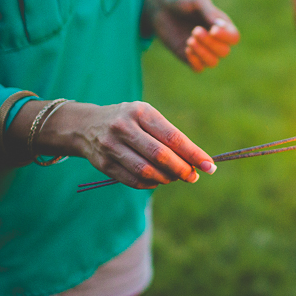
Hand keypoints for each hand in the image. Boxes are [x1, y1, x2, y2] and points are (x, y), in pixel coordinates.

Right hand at [32, 101, 216, 189]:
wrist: (85, 125)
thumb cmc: (128, 121)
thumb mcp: (146, 117)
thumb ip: (168, 136)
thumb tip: (195, 162)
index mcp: (140, 111)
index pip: (172, 136)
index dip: (193, 153)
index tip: (209, 165)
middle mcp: (124, 127)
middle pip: (160, 156)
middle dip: (182, 169)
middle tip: (193, 176)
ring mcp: (111, 146)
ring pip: (146, 171)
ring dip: (166, 179)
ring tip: (174, 177)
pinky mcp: (103, 164)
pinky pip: (133, 181)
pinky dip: (150, 184)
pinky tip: (157, 181)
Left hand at [142, 0, 239, 71]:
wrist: (160, 9)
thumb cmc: (181, 2)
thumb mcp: (197, 2)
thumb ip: (210, 13)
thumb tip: (221, 28)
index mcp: (221, 25)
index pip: (234, 38)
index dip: (226, 37)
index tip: (212, 29)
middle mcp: (215, 40)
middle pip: (224, 52)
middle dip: (210, 43)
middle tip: (195, 30)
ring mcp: (202, 50)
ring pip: (213, 62)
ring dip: (202, 53)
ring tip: (189, 40)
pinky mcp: (189, 57)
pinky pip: (199, 69)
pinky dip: (195, 61)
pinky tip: (186, 48)